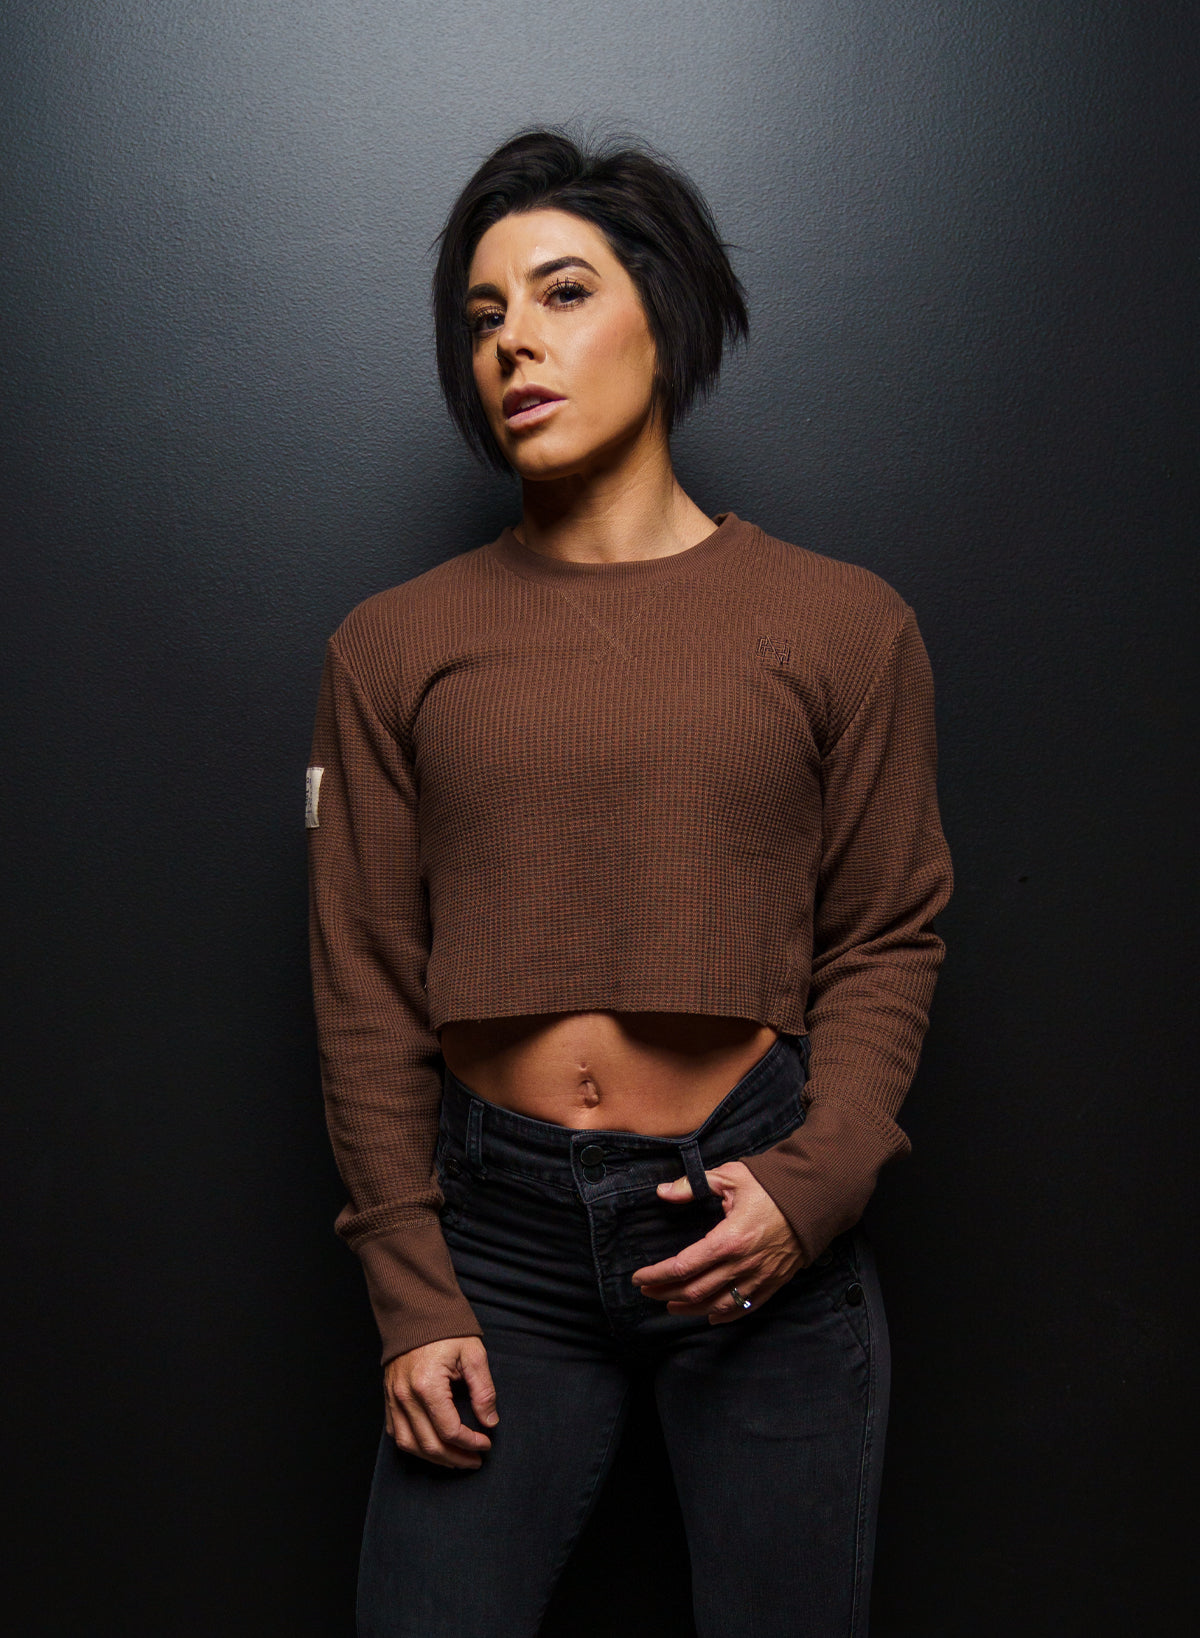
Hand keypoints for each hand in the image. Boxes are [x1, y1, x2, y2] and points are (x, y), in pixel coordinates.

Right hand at [383, 1335, 498, 1468]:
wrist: (416, 1311)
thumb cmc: (446, 1330)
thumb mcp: (473, 1354)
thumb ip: (483, 1390)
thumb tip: (489, 1421)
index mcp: (427, 1385)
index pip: (450, 1431)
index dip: (471, 1443)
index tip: (486, 1443)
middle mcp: (405, 1396)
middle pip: (430, 1445)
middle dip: (456, 1458)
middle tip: (475, 1459)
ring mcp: (393, 1398)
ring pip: (410, 1445)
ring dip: (434, 1458)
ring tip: (455, 1459)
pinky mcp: (388, 1397)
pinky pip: (397, 1433)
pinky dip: (414, 1445)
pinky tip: (431, 1446)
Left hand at [631, 1161, 804, 1323]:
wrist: (814, 1198)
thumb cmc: (771, 1186)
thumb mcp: (730, 1177)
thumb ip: (693, 1186)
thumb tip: (663, 1193)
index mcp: (728, 1239)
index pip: (683, 1266)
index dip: (657, 1275)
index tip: (639, 1277)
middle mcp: (742, 1264)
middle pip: (695, 1290)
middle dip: (666, 1293)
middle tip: (647, 1291)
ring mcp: (759, 1277)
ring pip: (718, 1304)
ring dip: (690, 1309)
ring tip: (671, 1306)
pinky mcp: (773, 1282)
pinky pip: (746, 1307)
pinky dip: (724, 1316)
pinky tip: (710, 1316)